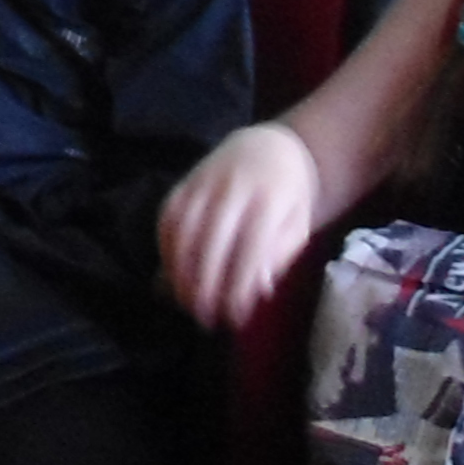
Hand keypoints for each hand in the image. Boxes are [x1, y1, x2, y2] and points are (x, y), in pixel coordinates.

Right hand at [158, 123, 321, 331]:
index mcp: (270, 199)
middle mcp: (233, 187)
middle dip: (204, 284)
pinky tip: (171, 271)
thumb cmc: (288, 195)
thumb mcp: (298, 226)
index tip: (234, 318)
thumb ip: (280, 256)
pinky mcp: (184, 180)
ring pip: (183, 228)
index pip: (250, 249)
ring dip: (179, 270)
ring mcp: (204, 180)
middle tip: (204, 318)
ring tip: (185, 301)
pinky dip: (165, 246)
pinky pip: (167, 215)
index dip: (238, 286)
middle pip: (211, 240)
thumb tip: (258, 289)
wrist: (269, 146)